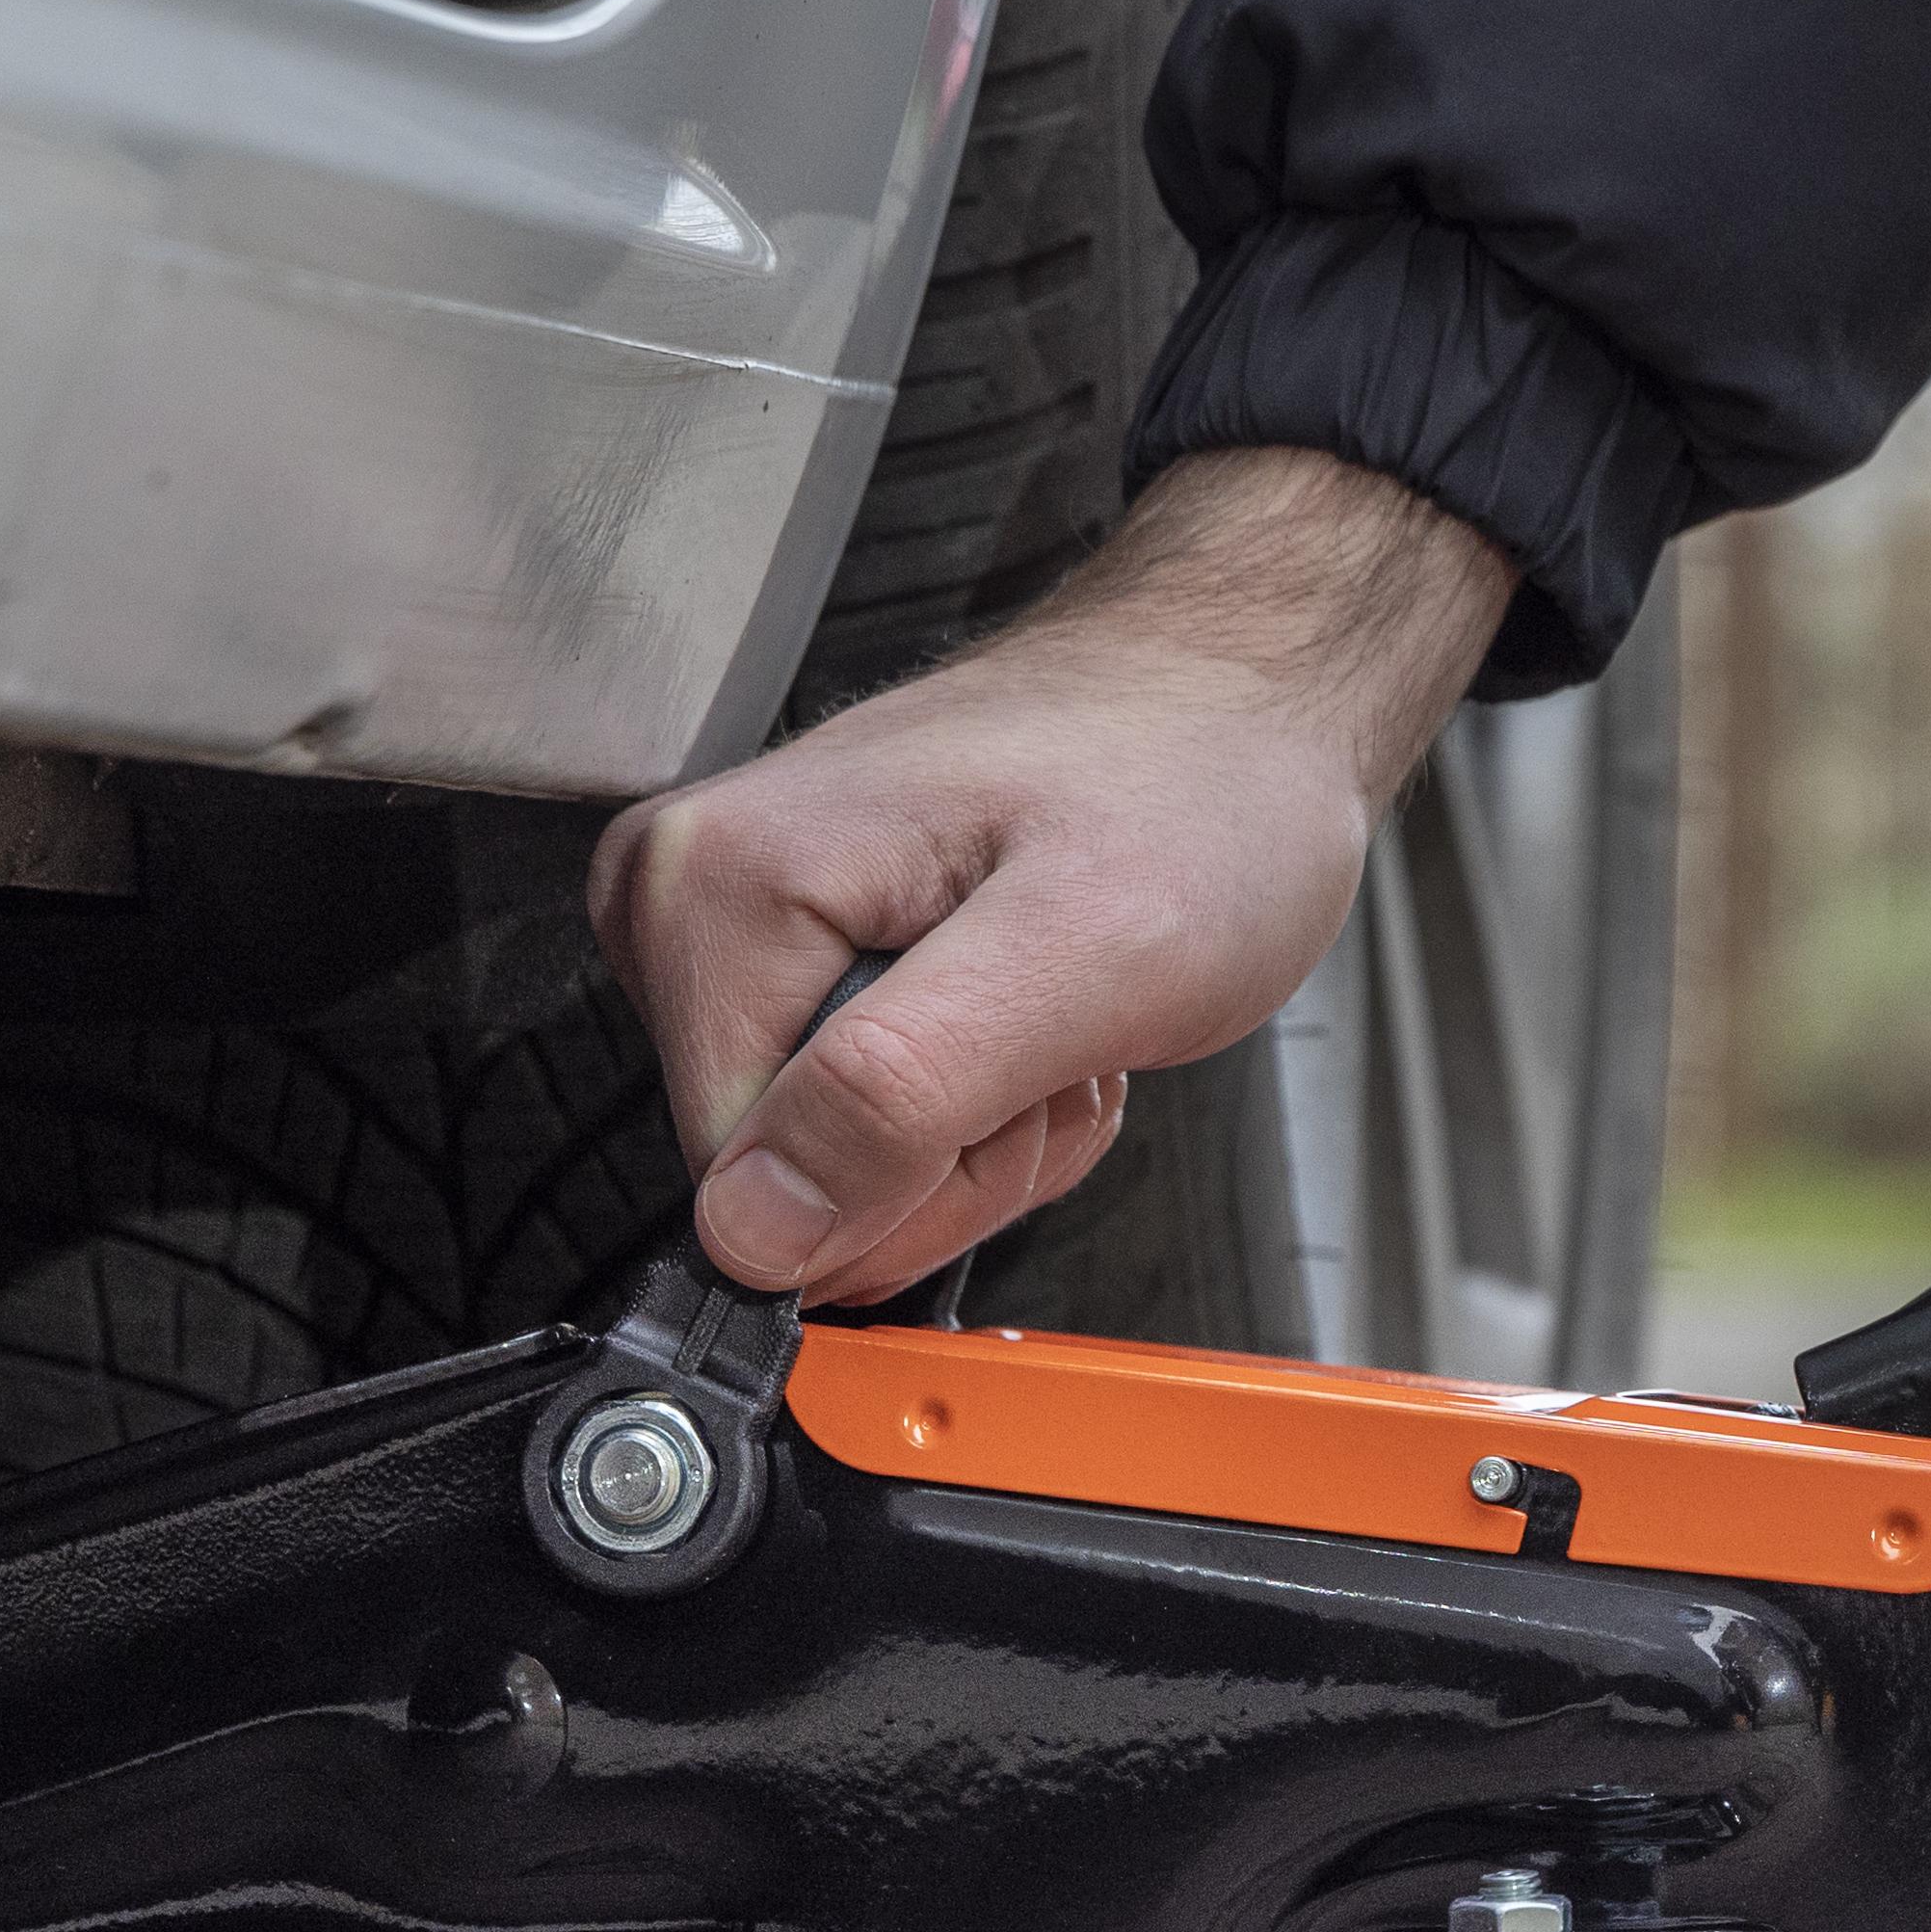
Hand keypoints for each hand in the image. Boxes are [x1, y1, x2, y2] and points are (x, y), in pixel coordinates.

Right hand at [591, 447, 1513, 1302]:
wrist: (1242, 702)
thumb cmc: (1195, 781)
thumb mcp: (1083, 953)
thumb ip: (902, 1095)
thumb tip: (749, 1229)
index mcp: (716, 891)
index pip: (744, 1194)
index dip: (909, 1184)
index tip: (1020, 1072)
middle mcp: (688, 903)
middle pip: (790, 1193)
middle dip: (960, 1160)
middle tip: (1057, 1036)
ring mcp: (741, 934)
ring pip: (845, 1182)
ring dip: (989, 1139)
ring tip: (1060, 1010)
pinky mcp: (800, 963)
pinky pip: (877, 1136)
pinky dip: (989, 1112)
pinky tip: (1041, 1013)